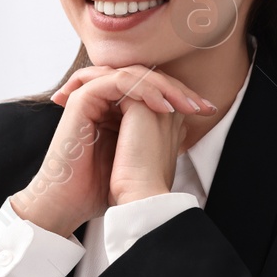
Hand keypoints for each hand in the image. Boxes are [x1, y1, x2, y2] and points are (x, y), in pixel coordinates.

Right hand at [11, 65, 214, 237]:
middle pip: (145, 76)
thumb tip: (185, 121)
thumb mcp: (138, 155)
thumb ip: (153, 133)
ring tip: (186, 105)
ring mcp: (90, 96)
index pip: (150, 87)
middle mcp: (101, 99)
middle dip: (177, 89)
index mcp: (112, 109)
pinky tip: (162, 106)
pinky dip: (143, 89)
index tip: (206, 110)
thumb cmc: (100, 188)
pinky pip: (119, 81)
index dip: (179, 96)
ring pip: (134, 74)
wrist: (71, 203)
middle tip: (201, 105)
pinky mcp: (82, 98)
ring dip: (164, 87)